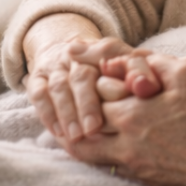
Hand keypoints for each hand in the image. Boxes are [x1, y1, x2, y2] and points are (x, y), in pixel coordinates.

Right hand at [25, 33, 150, 141]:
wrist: (68, 51)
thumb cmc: (108, 68)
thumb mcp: (127, 66)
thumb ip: (138, 72)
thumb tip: (147, 86)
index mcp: (103, 50)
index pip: (112, 59)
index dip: (119, 79)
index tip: (129, 97)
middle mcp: (78, 56)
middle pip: (82, 77)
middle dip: (88, 103)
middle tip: (94, 128)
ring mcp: (56, 66)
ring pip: (60, 87)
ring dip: (68, 112)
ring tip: (77, 136)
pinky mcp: (37, 78)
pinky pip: (39, 94)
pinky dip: (48, 113)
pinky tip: (58, 132)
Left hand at [69, 55, 185, 185]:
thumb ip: (152, 61)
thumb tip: (122, 60)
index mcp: (130, 115)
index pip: (91, 95)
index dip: (86, 80)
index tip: (78, 69)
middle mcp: (124, 143)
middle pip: (81, 129)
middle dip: (72, 112)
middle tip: (65, 99)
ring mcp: (133, 165)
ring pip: (89, 154)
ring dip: (79, 137)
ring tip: (73, 126)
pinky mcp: (146, 180)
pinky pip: (108, 168)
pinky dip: (98, 153)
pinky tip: (102, 145)